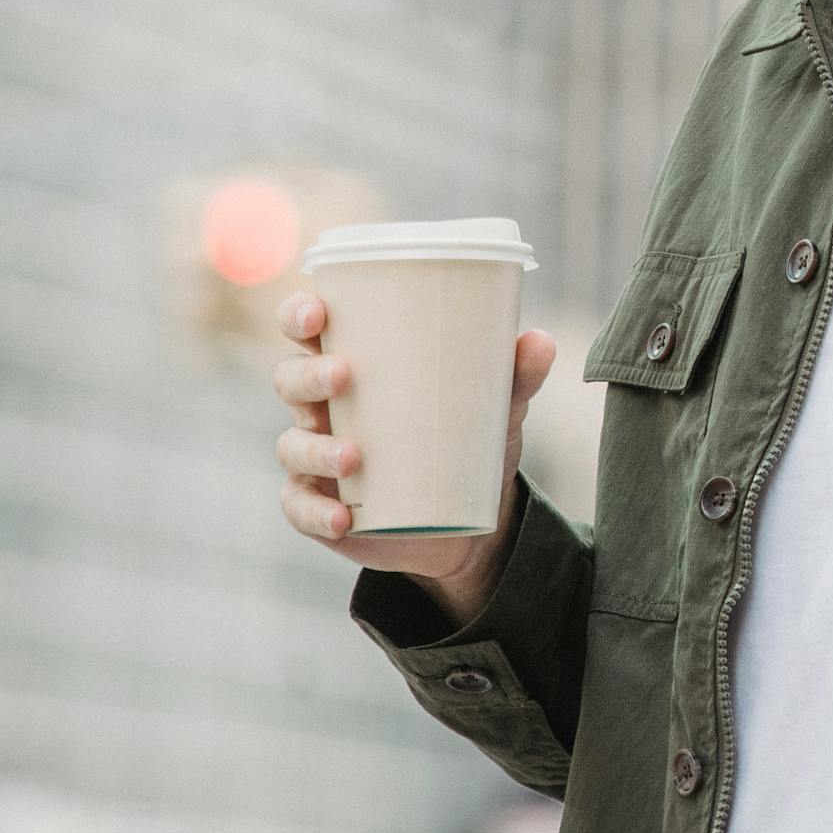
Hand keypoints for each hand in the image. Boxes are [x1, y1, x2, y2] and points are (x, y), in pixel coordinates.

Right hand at [272, 291, 556, 617]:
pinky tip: (343, 517)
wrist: (471, 520)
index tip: (318, 313)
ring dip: (316, 448)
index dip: (299, 314)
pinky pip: (300, 507)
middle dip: (309, 374)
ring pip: (292, 444)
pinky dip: (316, 512)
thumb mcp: (496, 408)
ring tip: (355, 456)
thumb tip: (541, 341)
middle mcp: (323, 407)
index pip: (308, 328)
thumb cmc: (468, 440)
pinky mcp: (320, 507)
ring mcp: (315, 458)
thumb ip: (516, 375)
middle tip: (346, 375)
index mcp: (353, 365)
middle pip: (290, 379)